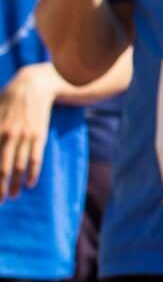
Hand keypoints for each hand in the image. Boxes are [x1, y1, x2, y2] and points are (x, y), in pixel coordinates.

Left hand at [0, 64, 59, 199]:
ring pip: (20, 166)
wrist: (35, 84)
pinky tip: (30, 184)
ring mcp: (25, 136)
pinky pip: (36, 158)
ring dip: (16, 184)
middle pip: (3, 168)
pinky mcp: (39, 135)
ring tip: (13, 196)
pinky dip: (33, 172)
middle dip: (0, 187)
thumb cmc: (9, 97)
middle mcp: (9, 135)